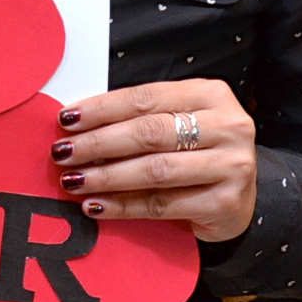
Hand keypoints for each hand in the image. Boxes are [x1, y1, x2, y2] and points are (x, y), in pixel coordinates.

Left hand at [49, 80, 257, 241]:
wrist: (239, 198)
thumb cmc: (195, 151)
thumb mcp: (176, 122)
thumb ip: (138, 118)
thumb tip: (75, 124)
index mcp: (210, 95)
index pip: (145, 98)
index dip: (102, 108)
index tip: (65, 119)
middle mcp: (227, 126)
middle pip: (149, 133)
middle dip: (98, 143)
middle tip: (62, 152)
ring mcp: (231, 165)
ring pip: (155, 170)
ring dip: (106, 176)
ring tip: (72, 180)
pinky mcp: (225, 203)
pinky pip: (162, 204)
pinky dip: (123, 206)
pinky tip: (95, 206)